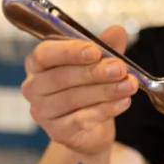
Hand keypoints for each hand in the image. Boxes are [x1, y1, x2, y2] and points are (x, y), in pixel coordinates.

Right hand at [21, 25, 137, 155]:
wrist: (91, 130)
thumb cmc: (89, 89)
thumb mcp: (99, 64)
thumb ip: (106, 47)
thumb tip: (118, 31)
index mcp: (37, 63)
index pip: (45, 54)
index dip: (70, 52)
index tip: (96, 50)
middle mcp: (33, 87)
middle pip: (62, 77)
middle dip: (95, 71)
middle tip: (120, 68)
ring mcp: (42, 112)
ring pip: (73, 99)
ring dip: (105, 91)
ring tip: (129, 85)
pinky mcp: (56, 133)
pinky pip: (80, 120)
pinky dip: (105, 110)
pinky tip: (123, 102)